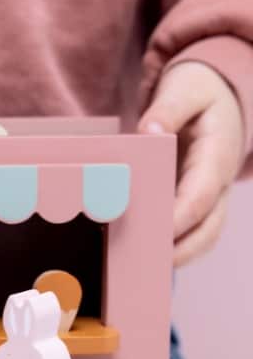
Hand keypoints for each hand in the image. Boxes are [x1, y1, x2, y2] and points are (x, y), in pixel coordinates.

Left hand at [139, 61, 244, 266]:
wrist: (217, 93)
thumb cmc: (199, 91)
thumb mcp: (184, 89)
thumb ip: (168, 109)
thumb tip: (150, 130)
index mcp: (217, 156)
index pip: (200, 196)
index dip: (179, 219)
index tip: (155, 234)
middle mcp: (218, 182)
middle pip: (207, 227)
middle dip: (180, 250)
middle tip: (145, 264)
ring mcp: (210, 195)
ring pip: (202, 236)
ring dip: (177, 255)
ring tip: (140, 269)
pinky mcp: (197, 202)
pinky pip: (190, 231)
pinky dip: (172, 247)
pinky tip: (141, 256)